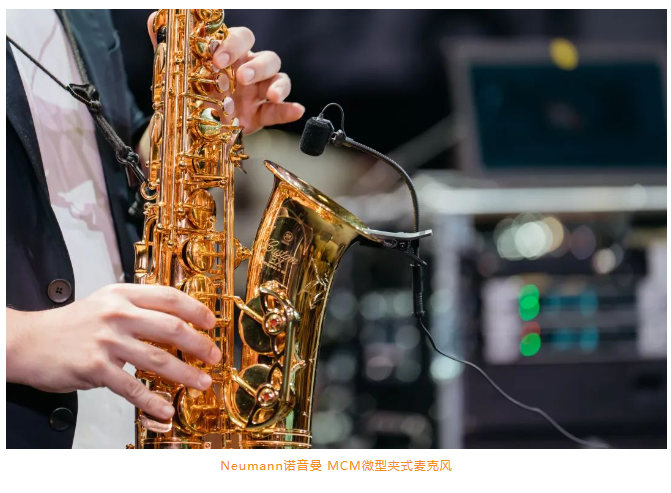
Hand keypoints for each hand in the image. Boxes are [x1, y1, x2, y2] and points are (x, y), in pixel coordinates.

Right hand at [6, 284, 221, 420]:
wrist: (30, 341)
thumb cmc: (71, 324)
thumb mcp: (106, 302)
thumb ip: (138, 306)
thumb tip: (176, 319)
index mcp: (123, 295)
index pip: (170, 297)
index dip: (196, 310)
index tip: (212, 323)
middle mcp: (117, 315)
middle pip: (171, 328)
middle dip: (199, 344)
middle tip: (214, 355)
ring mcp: (107, 341)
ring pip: (158, 359)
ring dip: (186, 374)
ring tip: (202, 382)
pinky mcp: (96, 368)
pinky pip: (132, 388)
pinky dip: (153, 401)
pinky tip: (165, 408)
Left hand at [147, 11, 304, 133]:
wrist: (196, 125)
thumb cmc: (194, 91)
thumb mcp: (179, 71)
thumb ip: (169, 47)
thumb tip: (153, 19)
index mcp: (231, 54)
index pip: (241, 38)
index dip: (233, 45)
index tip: (218, 59)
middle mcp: (249, 69)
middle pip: (266, 56)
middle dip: (255, 65)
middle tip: (241, 78)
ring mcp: (259, 91)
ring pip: (278, 78)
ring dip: (277, 84)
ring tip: (270, 95)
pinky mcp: (264, 113)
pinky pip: (281, 109)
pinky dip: (289, 109)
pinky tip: (296, 110)